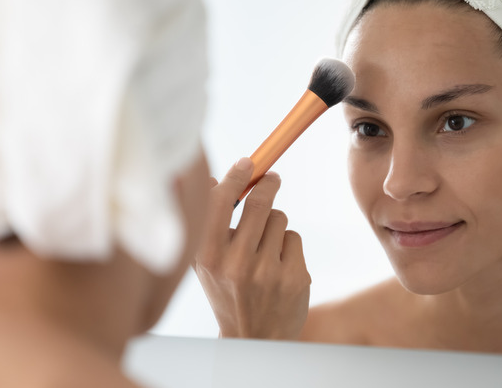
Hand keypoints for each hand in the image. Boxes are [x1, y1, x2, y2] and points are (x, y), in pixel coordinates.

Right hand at [194, 157, 310, 338]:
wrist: (254, 338)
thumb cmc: (227, 293)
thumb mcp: (206, 264)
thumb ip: (206, 224)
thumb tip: (212, 180)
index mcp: (209, 259)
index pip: (221, 204)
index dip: (236, 177)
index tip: (247, 162)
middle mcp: (238, 265)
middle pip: (260, 204)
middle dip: (267, 185)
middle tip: (271, 178)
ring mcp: (269, 272)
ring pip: (280, 219)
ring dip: (274, 224)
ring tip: (264, 247)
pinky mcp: (295, 277)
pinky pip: (294, 238)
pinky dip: (287, 244)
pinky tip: (278, 264)